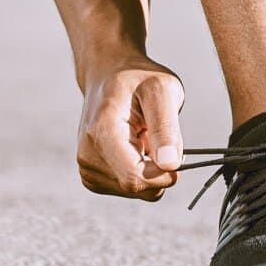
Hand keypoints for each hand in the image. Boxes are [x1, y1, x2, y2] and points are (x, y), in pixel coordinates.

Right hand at [76, 57, 184, 199]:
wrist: (109, 74)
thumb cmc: (138, 78)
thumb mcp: (162, 89)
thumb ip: (166, 127)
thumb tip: (170, 165)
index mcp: (101, 133)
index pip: (134, 177)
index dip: (163, 174)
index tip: (178, 153)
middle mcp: (87, 156)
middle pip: (136, 188)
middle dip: (159, 169)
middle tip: (159, 136)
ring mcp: (86, 168)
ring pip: (135, 191)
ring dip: (150, 168)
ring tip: (143, 136)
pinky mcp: (92, 176)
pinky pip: (129, 188)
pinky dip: (141, 170)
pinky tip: (135, 145)